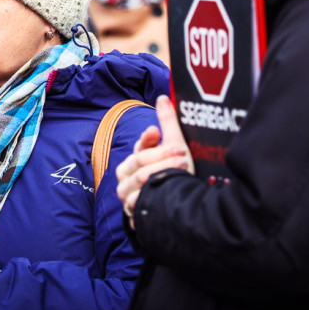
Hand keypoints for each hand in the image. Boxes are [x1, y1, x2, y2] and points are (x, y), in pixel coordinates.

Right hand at [115, 96, 193, 226]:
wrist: (174, 210)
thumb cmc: (173, 176)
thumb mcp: (173, 148)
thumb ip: (167, 123)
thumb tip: (163, 97)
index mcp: (133, 160)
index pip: (139, 146)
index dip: (150, 140)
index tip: (158, 133)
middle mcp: (126, 176)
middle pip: (140, 162)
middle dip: (163, 158)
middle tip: (182, 155)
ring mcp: (127, 195)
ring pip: (141, 178)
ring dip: (163, 173)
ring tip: (182, 170)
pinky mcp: (132, 212)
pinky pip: (139, 200)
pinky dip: (154, 195)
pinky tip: (167, 193)